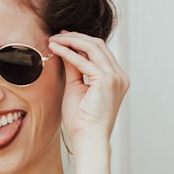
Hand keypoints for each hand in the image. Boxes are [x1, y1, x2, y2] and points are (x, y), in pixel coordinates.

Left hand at [48, 32, 128, 146]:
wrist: (88, 139)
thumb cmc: (82, 121)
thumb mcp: (76, 88)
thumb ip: (74, 69)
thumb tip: (66, 51)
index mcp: (116, 78)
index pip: (99, 51)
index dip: (80, 41)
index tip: (63, 37)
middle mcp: (119, 76)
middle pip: (98, 45)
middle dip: (75, 37)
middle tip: (57, 34)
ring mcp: (115, 77)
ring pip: (93, 47)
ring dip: (71, 41)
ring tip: (54, 39)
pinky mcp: (107, 81)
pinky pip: (84, 61)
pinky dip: (68, 52)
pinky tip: (55, 49)